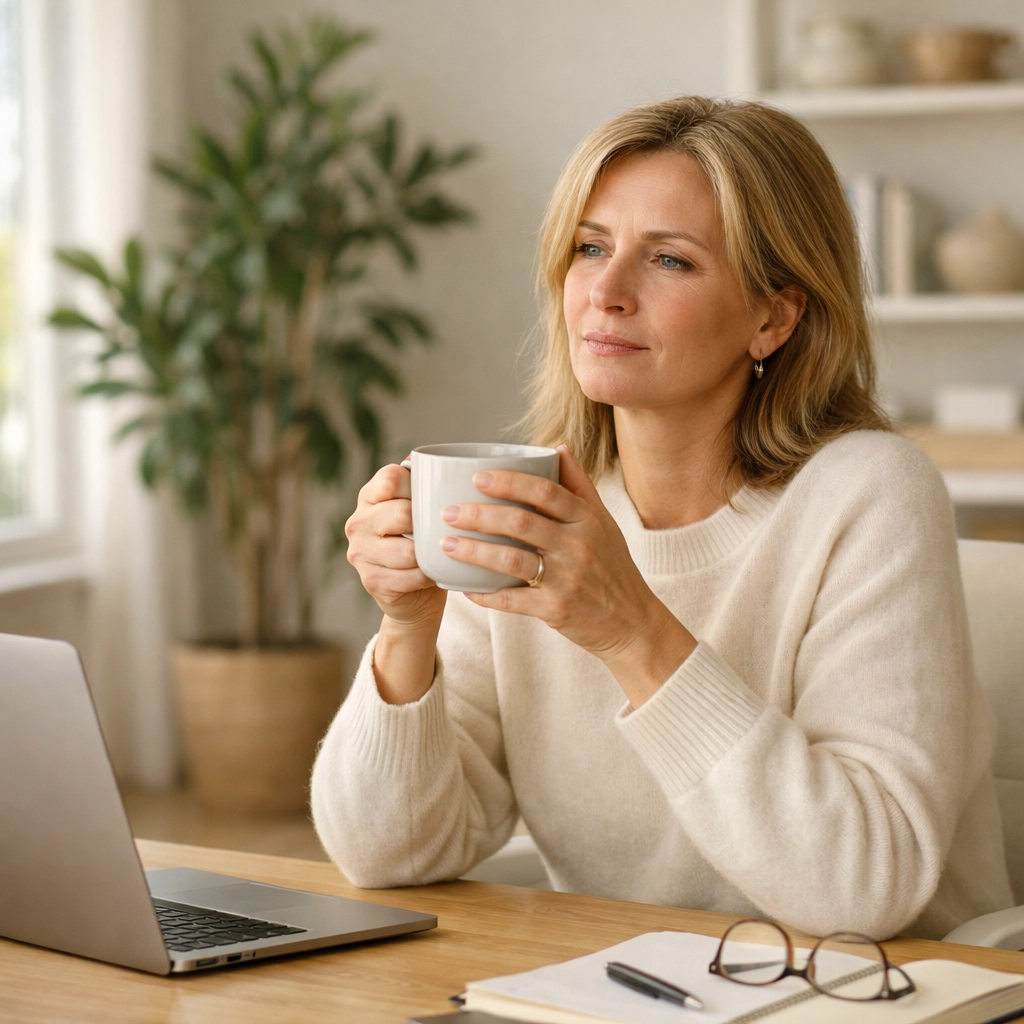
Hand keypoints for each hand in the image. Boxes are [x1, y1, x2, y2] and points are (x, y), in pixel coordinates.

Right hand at [345, 463, 446, 629]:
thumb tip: (436, 462)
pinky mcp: (371, 581)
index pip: (391, 478)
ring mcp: (360, 553)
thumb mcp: (419, 511)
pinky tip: (433, 574)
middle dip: (428, 524)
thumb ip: (423, 487)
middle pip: (402, 513)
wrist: (416, 596)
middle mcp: (358, 522)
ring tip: (440, 554)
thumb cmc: (423, 544)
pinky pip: (410, 576)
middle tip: (441, 532)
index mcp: (369, 497)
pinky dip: (428, 576)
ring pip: (407, 550)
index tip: (432, 499)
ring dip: (430, 554)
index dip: (416, 486)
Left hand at [440, 447, 696, 704]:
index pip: (546, 491)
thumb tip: (556, 447)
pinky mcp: (557, 609)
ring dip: (474, 551)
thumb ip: (579, 485)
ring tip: (446, 544)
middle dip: (479, 515)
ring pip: (512, 560)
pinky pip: (513, 600)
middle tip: (448, 511)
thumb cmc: (613, 568)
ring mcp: (567, 579)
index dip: (509, 482)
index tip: (478, 478)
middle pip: (521, 522)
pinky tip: (464, 588)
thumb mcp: (604, 523)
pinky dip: (486, 595)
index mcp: (588, 520)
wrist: (634, 623)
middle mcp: (578, 546)